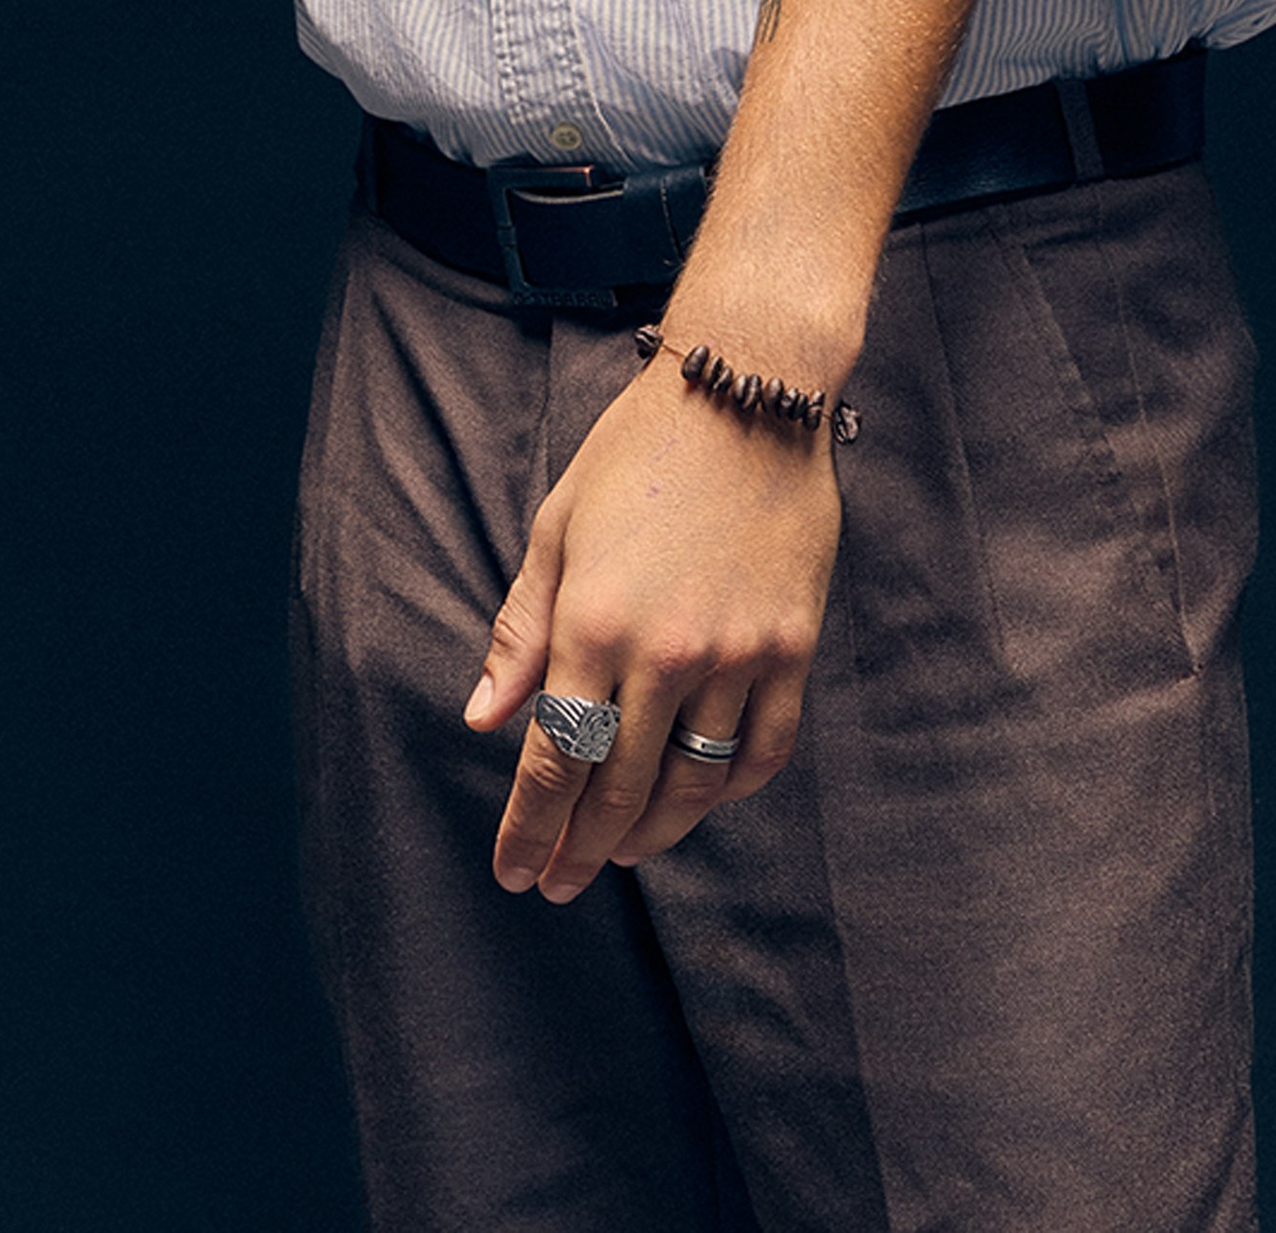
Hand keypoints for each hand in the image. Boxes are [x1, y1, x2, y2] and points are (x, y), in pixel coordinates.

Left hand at [461, 353, 843, 901]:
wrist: (746, 392)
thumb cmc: (638, 453)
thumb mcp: (558, 530)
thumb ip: (522, 632)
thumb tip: (484, 720)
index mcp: (593, 622)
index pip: (553, 761)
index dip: (529, 828)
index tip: (515, 871)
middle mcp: (665, 652)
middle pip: (617, 787)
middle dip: (580, 848)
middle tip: (559, 883)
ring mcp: (737, 655)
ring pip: (691, 783)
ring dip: (651, 834)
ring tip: (622, 853)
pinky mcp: (791, 646)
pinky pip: (762, 751)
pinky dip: (729, 789)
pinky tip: (700, 799)